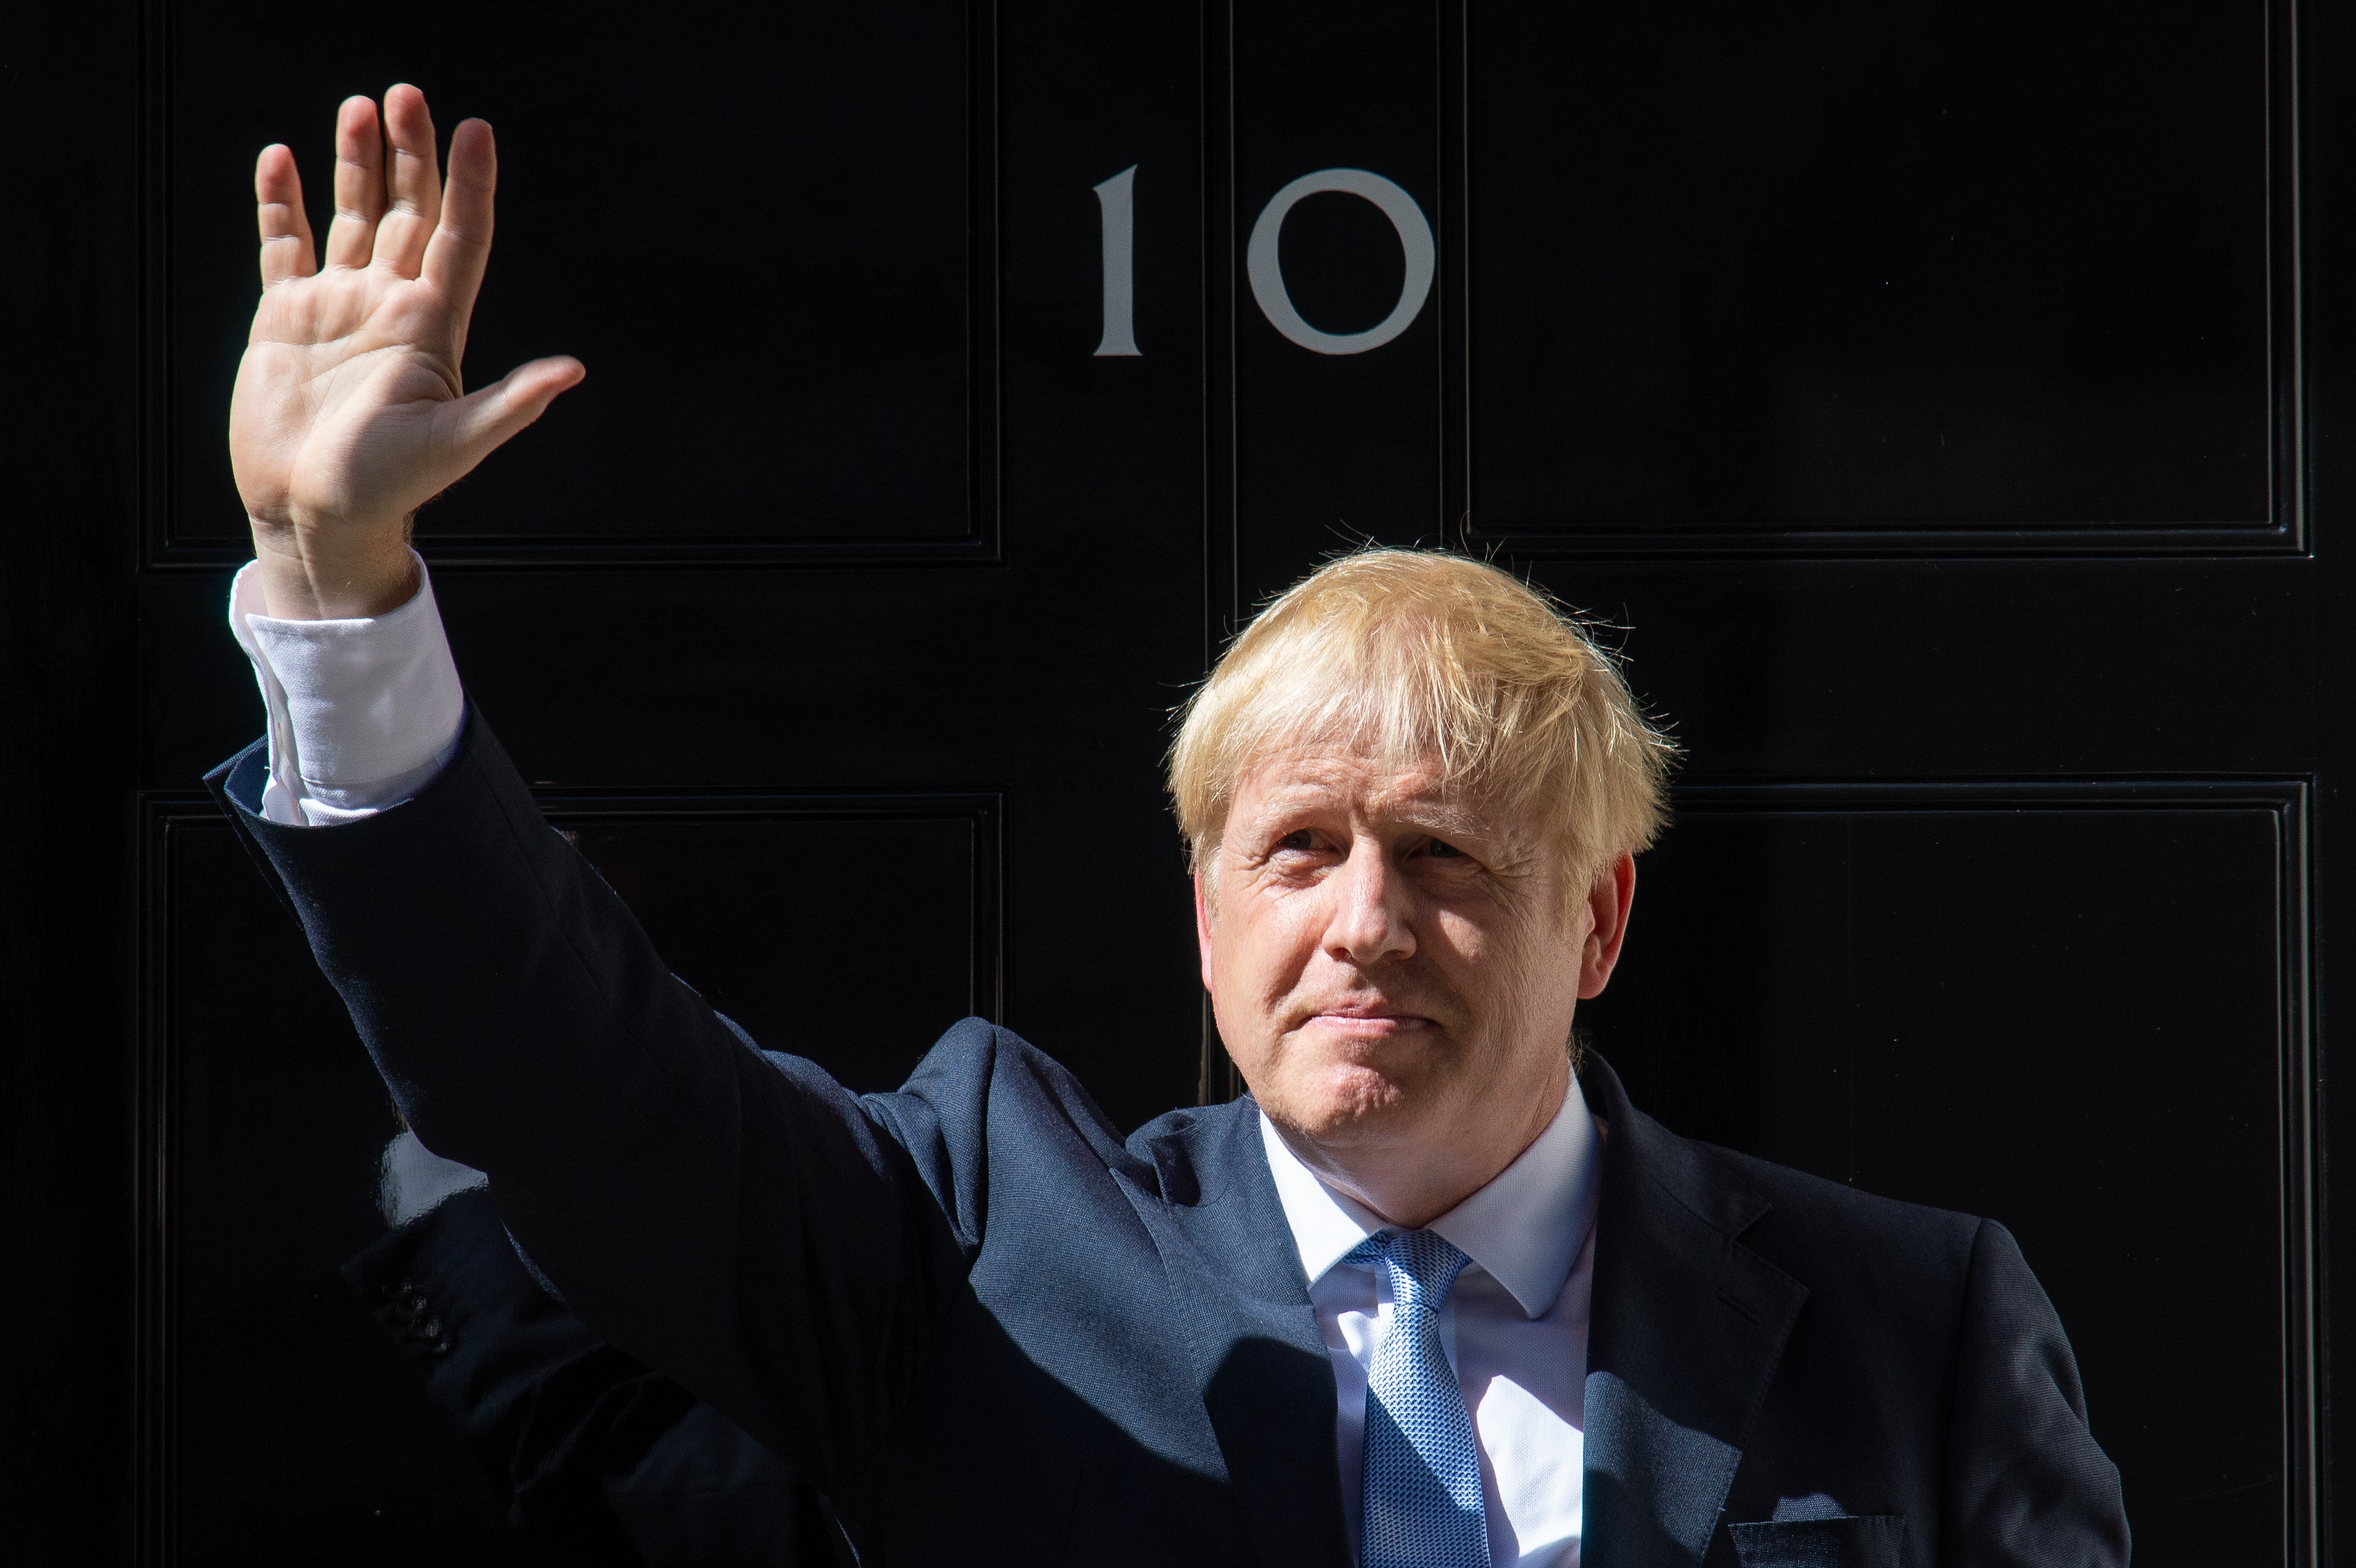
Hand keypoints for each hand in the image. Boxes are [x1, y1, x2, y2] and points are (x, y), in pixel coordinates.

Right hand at [230, 85, 582, 617]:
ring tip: (358, 108)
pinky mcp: (287, 318)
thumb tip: (573, 371)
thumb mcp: (456, 444)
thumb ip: (510, 404)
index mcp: (434, 328)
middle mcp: (391, 307)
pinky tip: (280, 159)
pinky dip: (281, 204)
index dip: (470, 185)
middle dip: (411, 156)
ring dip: (356, 165)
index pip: (461, 238)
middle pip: (409, 214)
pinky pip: (286, 246)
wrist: (315, 513)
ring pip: (352, 218)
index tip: (477, 129)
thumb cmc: (388, 488)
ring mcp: (339, 308)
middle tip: (408, 94)